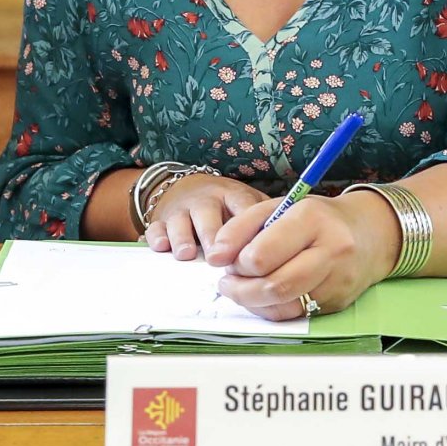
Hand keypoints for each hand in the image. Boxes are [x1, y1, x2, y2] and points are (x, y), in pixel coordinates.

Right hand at [140, 172, 255, 258]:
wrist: (184, 187)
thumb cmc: (224, 204)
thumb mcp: (245, 203)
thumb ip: (264, 220)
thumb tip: (290, 246)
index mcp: (231, 195)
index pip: (242, 207)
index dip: (246, 227)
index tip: (252, 247)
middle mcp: (205, 200)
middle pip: (209, 216)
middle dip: (212, 236)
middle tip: (218, 258)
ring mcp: (181, 210)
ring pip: (181, 222)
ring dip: (184, 238)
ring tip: (187, 254)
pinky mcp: (160, 220)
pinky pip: (156, 228)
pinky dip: (157, 238)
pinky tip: (162, 247)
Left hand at [208, 191, 400, 320]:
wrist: (371, 233)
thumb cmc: (318, 218)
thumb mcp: (279, 207)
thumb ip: (241, 227)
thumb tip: (215, 257)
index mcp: (312, 219)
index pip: (262, 255)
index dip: (236, 263)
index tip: (226, 260)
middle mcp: (330, 250)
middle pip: (273, 286)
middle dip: (240, 289)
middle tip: (227, 282)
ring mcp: (337, 280)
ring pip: (283, 306)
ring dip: (252, 302)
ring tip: (241, 289)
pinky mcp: (338, 302)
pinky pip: (295, 315)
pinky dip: (271, 309)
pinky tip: (263, 296)